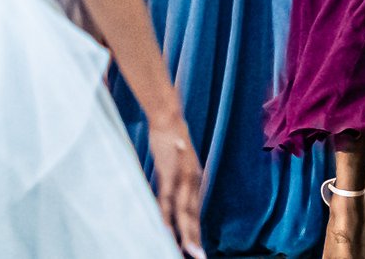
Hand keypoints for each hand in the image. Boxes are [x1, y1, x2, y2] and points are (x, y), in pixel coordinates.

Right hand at [146, 121, 207, 257]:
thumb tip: (171, 196)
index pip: (195, 211)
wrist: (168, 119)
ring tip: (186, 251)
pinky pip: (167, 198)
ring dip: (184, 231)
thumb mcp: (176, 164)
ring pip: (183, 211)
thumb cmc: (170, 140)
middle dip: (194, 238)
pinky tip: (166, 229)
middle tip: (198, 257)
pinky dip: (166, 215)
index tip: (197, 250)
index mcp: (195, 180)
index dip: (196, 231)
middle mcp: (193, 180)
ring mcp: (183, 177)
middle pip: (192, 215)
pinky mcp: (170, 173)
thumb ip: (175, 181)